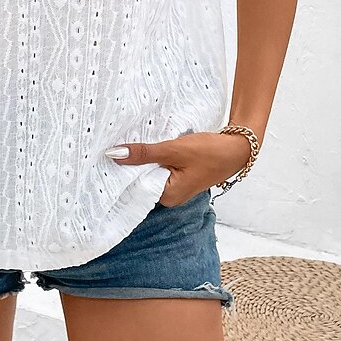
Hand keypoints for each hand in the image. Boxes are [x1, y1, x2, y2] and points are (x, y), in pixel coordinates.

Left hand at [104, 131, 254, 206]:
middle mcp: (169, 196)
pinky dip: (152, 156)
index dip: (120, 171)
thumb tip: (114, 154)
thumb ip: (143, 153)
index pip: (134, 186)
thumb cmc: (209, 152)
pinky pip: (159, 166)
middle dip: (129, 163)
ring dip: (141, 158)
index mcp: (167, 196)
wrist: (237, 148)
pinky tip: (144, 145)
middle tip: (109, 145)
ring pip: (149, 171)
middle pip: (140, 179)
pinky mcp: (179, 175)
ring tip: (123, 143)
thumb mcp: (172, 150)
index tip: (104, 157)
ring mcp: (175, 186)